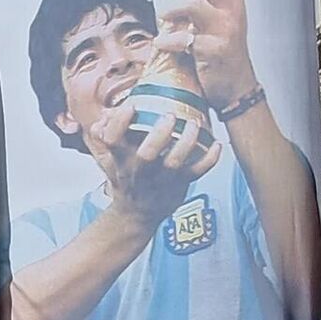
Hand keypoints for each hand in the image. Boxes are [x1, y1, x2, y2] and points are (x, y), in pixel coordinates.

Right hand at [88, 97, 220, 234]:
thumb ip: (105, 137)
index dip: (120, 123)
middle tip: (170, 115)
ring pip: (175, 162)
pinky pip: (197, 172)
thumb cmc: (125, 179)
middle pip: (147, 154)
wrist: (136, 214)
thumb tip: (103, 116)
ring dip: (187, 141)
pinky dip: (210, 159)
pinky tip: (217, 143)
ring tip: (194, 123)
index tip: (131, 106)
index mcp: (121, 160)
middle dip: (159, 134)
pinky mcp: (180, 184)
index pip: (113, 140)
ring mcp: (161, 179)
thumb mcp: (109, 160)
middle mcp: (140, 170)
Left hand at [164, 0, 257, 114]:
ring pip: (192, 4)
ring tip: (163, 16)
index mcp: (233, 0)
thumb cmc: (223, 51)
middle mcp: (232, 10)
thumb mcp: (223, 20)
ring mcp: (224, 30)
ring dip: (171, 8)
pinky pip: (184, 39)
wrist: (237, 88)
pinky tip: (161, 44)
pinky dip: (167, 41)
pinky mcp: (214, 50)